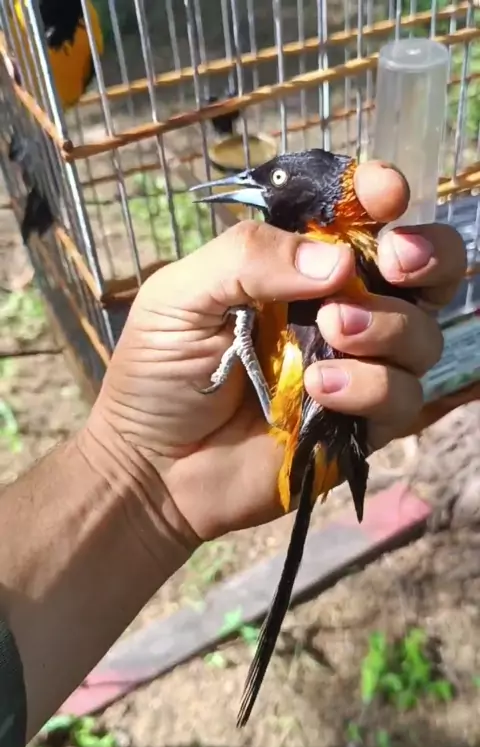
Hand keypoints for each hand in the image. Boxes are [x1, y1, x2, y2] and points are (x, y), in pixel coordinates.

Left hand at [88, 161, 465, 543]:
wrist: (152, 468)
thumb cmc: (157, 374)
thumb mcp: (180, 296)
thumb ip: (248, 258)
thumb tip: (337, 260)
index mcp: (295, 269)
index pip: (359, 220)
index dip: (382, 198)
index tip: (385, 197)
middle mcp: (338, 311)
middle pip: (424, 273)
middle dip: (428, 257)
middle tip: (395, 263)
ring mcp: (355, 370)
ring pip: (422, 336)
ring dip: (386, 326)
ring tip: (328, 334)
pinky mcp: (360, 426)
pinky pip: (402, 399)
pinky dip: (371, 387)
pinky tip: (320, 389)